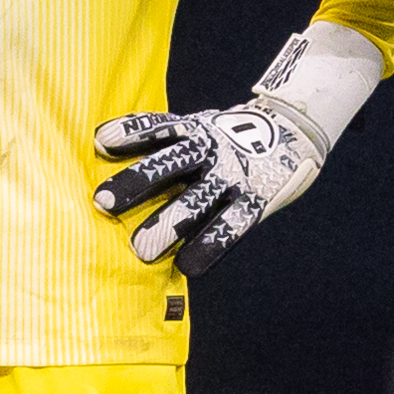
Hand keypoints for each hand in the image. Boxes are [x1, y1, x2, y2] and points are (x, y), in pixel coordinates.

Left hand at [93, 99, 324, 275]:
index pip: (157, 127)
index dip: (130, 133)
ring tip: (141, 249)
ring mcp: (233, 175)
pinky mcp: (255, 200)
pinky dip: (208, 246)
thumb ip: (161, 141)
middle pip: (168, 164)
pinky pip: (229, 226)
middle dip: (136, 183)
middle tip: (102, 203)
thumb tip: (100, 147)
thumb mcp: (198, 128)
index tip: (100, 143)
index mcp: (193, 129)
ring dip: (168, 224)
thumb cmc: (226, 138)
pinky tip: (187, 266)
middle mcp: (210, 149)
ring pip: (196, 200)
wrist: (293, 131)